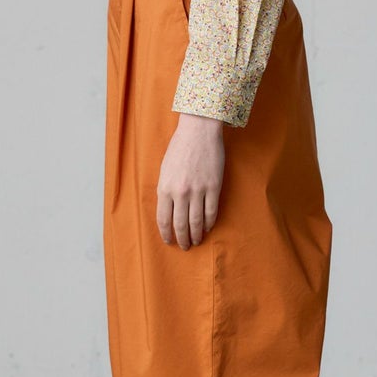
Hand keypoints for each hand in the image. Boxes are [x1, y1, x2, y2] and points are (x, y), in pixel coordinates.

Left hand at [156, 113, 224, 248]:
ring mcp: (198, 190)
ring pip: (196, 221)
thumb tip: (168, 210)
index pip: (163, 219)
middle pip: (180, 224)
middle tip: (184, 247)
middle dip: (182, 239)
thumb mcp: (164, 169)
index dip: (166, 234)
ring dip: (196, 235)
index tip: (169, 241)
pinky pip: (211, 211)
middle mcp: (180, 192)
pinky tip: (207, 228)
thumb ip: (165, 190)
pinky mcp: (213, 186)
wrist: (199, 130)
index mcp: (165, 188)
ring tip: (196, 241)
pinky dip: (209, 222)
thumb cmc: (179, 147)